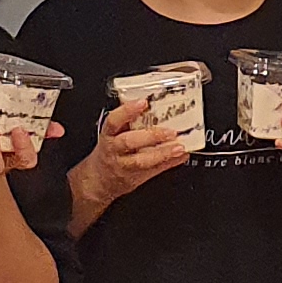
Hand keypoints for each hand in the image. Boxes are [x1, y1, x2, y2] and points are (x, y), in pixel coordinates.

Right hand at [74, 92, 197, 218]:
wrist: (99, 179)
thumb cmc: (109, 151)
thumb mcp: (112, 133)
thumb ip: (127, 120)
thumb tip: (148, 103)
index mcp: (108, 135)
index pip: (114, 121)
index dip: (127, 111)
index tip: (143, 103)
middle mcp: (115, 150)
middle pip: (129, 142)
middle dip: (150, 136)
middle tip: (170, 131)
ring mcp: (124, 165)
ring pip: (142, 161)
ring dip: (163, 153)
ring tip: (178, 147)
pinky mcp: (136, 177)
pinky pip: (154, 171)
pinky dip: (170, 163)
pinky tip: (181, 156)